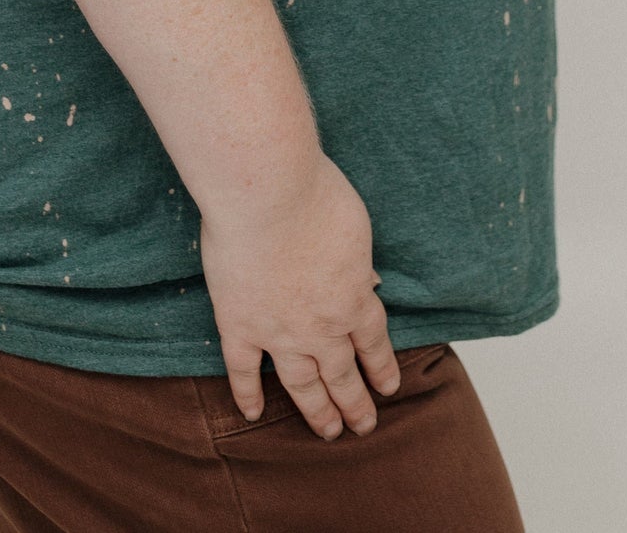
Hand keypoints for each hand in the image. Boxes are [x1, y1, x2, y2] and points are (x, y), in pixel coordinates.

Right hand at [199, 153, 401, 439]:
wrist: (265, 195)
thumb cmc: (314, 195)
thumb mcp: (355, 228)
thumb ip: (358, 262)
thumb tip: (364, 280)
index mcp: (354, 299)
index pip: (373, 344)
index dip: (382, 368)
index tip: (388, 388)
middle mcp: (321, 328)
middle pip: (342, 375)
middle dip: (355, 403)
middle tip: (363, 426)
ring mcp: (278, 332)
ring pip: (301, 384)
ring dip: (317, 411)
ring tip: (327, 432)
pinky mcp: (238, 324)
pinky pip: (243, 369)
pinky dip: (248, 393)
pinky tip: (253, 413)